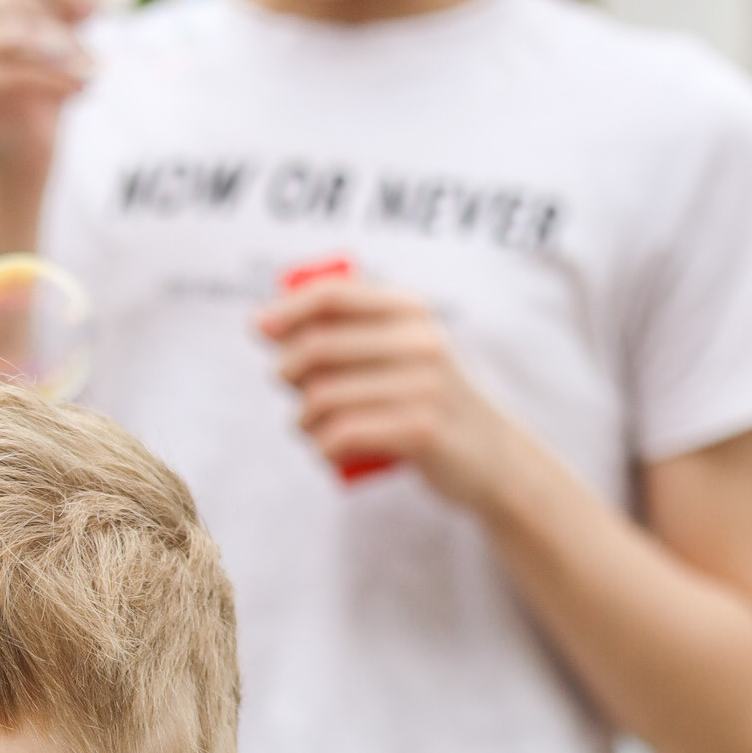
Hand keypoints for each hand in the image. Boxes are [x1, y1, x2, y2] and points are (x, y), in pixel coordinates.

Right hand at [0, 0, 95, 185]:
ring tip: (91, 68)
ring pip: (15, 34)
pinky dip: (55, 79)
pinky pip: (12, 73)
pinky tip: (81, 88)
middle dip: (63, 16)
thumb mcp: (57, 12)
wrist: (20, 145)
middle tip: (96, 38)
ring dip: (64, 52)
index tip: (92, 6)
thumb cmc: (39, 70)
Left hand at [255, 275, 513, 508]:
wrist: (493, 456)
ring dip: (302, 420)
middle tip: (291, 392)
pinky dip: (321, 447)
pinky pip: (341, 435)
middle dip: (286, 372)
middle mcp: (420, 341)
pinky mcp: (419, 431)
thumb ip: (352, 332)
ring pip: (323, 398)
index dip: (287, 310)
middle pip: (318, 348)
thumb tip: (264, 323)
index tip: (259, 328)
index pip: (334, 296)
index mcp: (412, 312)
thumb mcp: (404, 352)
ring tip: (310, 429)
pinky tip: (326, 451)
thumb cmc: (428, 401)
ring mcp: (422, 386)